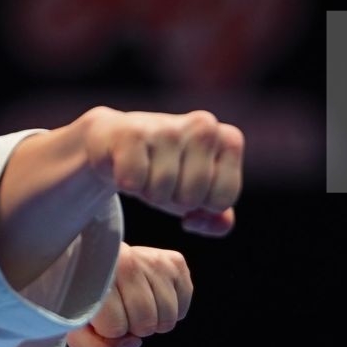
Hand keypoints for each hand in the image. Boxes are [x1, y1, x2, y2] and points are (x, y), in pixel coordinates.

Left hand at [66, 244, 193, 346]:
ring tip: (137, 304)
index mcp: (97, 276)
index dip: (109, 332)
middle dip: (133, 327)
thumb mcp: (79, 330)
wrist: (96, 264)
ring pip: (168, 317)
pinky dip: (171, 311)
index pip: (115, 327)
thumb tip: (134, 342)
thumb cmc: (89, 299)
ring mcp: (154, 260)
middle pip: (146, 322)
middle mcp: (128, 262)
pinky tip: (153, 297)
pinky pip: (183, 307)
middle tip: (121, 310)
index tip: (101, 316)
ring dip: (154, 320)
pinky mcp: (175, 262)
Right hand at [78, 107, 243, 236]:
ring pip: (162, 191)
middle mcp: (204, 125)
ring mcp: (168, 126)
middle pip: (192, 198)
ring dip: (150, 192)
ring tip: (146, 171)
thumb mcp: (199, 194)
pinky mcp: (131, 132)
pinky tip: (126, 165)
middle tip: (164, 179)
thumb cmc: (165, 168)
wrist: (117, 141)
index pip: (222, 200)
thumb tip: (194, 221)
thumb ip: (218, 218)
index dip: (202, 205)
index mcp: (229, 139)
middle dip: (175, 199)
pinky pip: (133, 182)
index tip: (190, 186)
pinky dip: (128, 183)